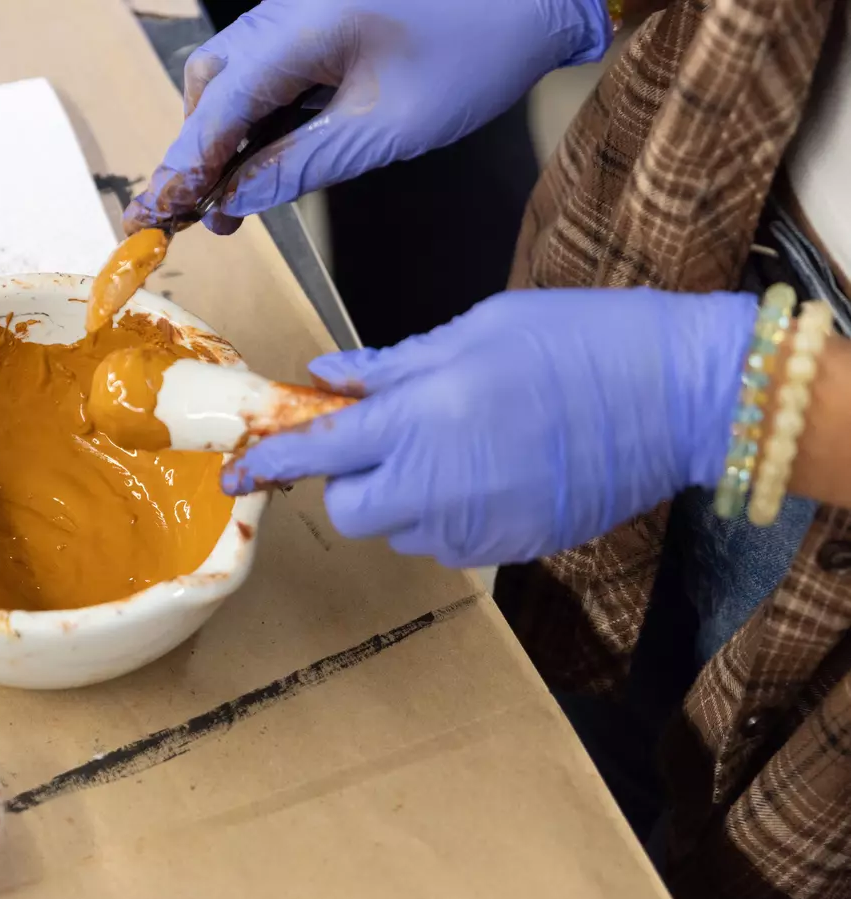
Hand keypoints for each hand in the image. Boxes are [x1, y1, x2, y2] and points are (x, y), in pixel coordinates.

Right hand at [124, 0, 611, 234]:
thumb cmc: (476, 52)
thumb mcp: (387, 130)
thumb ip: (301, 165)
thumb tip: (234, 202)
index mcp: (301, 28)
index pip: (218, 108)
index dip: (182, 170)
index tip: (153, 220)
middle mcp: (287, 9)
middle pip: (209, 85)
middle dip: (194, 155)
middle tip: (184, 222)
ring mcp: (300, 7)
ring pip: (230, 74)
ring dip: (220, 138)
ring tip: (224, 204)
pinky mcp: (318, 14)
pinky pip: (263, 65)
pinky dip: (251, 115)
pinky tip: (258, 161)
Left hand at [224, 289, 757, 567]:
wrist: (679, 396)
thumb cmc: (577, 342)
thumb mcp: (472, 332)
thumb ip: (391, 367)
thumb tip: (327, 378)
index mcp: (414, 422)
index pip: (312, 454)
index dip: (266, 462)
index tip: (237, 471)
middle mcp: (433, 487)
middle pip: (349, 510)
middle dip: (348, 482)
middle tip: (378, 442)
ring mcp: (474, 527)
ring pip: (400, 530)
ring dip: (402, 499)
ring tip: (454, 448)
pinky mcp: (511, 548)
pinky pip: (450, 541)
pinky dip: (449, 514)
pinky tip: (490, 473)